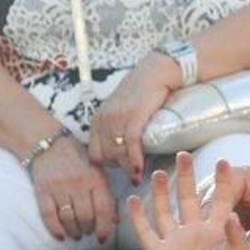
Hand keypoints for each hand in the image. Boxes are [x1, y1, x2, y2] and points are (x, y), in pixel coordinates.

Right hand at [29, 133, 116, 243]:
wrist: (49, 146)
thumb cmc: (78, 161)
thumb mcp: (97, 173)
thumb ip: (106, 195)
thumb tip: (114, 221)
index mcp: (96, 179)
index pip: (103, 208)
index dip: (105, 227)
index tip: (103, 238)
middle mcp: (78, 183)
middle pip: (85, 216)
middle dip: (88, 229)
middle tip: (88, 233)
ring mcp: (59, 187)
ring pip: (68, 217)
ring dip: (74, 231)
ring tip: (76, 234)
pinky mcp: (42, 190)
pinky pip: (48, 214)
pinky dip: (55, 228)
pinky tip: (60, 236)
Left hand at [88, 53, 178, 182]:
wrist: (156, 72)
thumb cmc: (142, 90)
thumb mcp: (120, 108)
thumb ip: (116, 124)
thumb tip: (120, 144)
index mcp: (97, 119)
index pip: (94, 152)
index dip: (106, 164)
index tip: (120, 169)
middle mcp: (103, 120)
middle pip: (105, 156)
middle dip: (118, 168)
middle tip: (132, 174)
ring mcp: (117, 119)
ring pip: (117, 153)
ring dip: (128, 168)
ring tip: (138, 177)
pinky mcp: (133, 118)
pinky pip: (130, 146)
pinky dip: (135, 160)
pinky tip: (140, 169)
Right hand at [127, 153, 248, 249]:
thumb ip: (236, 240)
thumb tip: (232, 216)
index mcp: (217, 233)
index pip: (221, 200)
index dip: (222, 182)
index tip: (224, 162)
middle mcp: (195, 233)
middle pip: (189, 198)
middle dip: (187, 176)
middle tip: (184, 155)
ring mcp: (175, 242)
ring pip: (166, 210)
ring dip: (162, 192)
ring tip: (159, 172)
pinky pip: (146, 232)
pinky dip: (138, 217)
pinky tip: (132, 200)